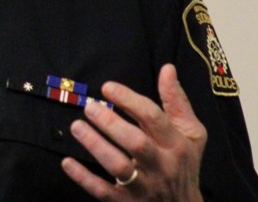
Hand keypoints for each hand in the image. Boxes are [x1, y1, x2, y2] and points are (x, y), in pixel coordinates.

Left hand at [60, 64, 206, 200]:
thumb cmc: (183, 163)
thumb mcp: (191, 133)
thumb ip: (176, 101)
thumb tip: (168, 68)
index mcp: (177, 144)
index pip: (153, 118)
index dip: (129, 100)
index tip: (107, 87)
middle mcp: (161, 165)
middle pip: (136, 143)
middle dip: (111, 123)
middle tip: (89, 107)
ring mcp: (144, 187)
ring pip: (119, 167)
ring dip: (96, 146)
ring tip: (77, 126)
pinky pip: (103, 192)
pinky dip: (84, 178)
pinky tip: (67, 162)